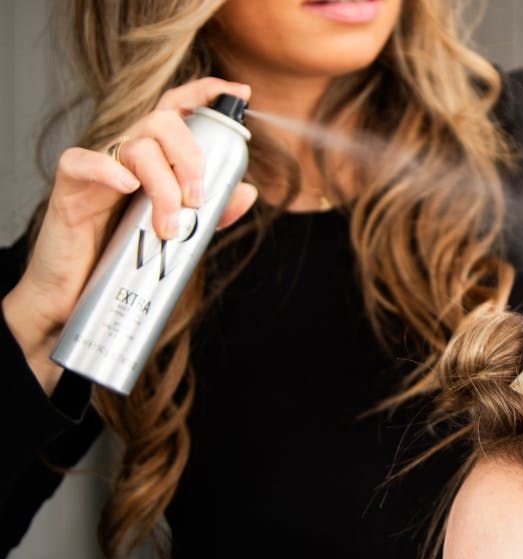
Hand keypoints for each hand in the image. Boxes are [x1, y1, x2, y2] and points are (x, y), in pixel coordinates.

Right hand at [2, 77, 258, 392]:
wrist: (75, 296)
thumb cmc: (125, 258)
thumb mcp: (179, 232)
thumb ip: (214, 211)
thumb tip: (248, 192)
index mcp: (155, 158)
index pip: (178, 110)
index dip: (206, 94)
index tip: (240, 93)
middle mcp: (127, 154)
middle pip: (162, 122)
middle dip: (191, 156)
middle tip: (198, 198)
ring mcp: (99, 167)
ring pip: (137, 145)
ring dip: (163, 184)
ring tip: (169, 225)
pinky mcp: (70, 186)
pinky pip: (85, 162)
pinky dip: (109, 170)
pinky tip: (127, 187)